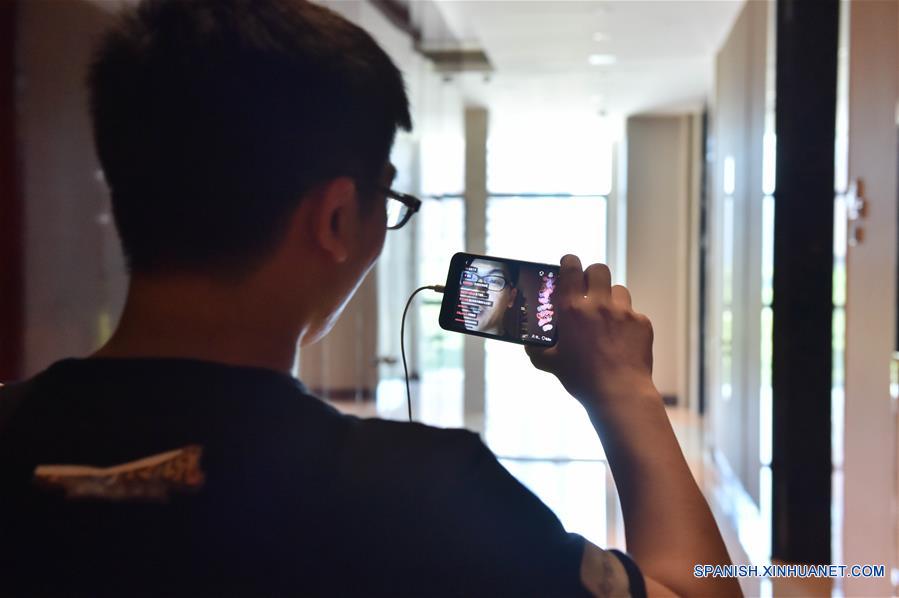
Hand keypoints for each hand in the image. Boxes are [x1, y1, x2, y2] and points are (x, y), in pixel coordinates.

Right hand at [525, 254, 655, 406]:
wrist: (619, 393)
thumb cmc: (582, 379)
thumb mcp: (551, 363)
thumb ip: (537, 350)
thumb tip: (529, 345)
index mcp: (572, 309)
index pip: (571, 267)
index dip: (569, 262)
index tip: (568, 265)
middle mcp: (598, 304)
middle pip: (599, 269)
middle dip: (592, 275)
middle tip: (589, 289)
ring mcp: (623, 312)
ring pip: (618, 289)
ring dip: (611, 298)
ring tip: (606, 317)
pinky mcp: (641, 322)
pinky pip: (633, 313)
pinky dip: (626, 321)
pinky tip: (621, 339)